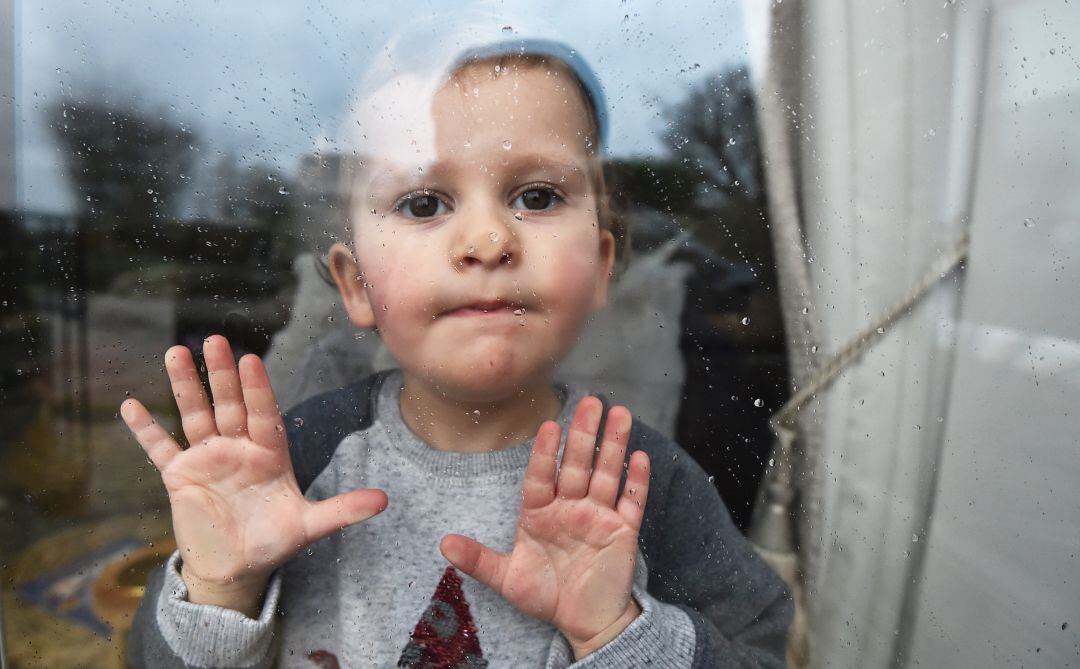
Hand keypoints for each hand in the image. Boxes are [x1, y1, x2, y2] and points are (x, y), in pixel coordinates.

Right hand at [120, 335, 387, 614]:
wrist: (236, 568)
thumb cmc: (273, 541)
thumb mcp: (309, 525)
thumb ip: (343, 509)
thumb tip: (385, 501)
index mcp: (268, 453)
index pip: (263, 413)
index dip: (257, 389)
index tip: (252, 361)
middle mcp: (237, 448)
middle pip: (229, 404)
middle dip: (222, 374)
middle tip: (216, 340)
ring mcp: (206, 458)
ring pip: (195, 415)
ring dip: (185, 386)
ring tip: (176, 352)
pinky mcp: (179, 476)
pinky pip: (159, 448)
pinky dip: (145, 430)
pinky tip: (130, 406)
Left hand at [440, 397, 649, 659]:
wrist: (585, 624)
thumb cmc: (546, 597)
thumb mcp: (508, 579)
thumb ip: (478, 560)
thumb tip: (442, 544)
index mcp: (540, 512)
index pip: (541, 474)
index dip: (545, 451)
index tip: (548, 425)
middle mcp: (570, 507)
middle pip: (577, 465)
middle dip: (584, 433)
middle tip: (591, 401)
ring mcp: (599, 516)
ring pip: (606, 474)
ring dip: (613, 445)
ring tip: (619, 414)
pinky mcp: (623, 531)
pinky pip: (632, 502)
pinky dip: (636, 480)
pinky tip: (640, 457)